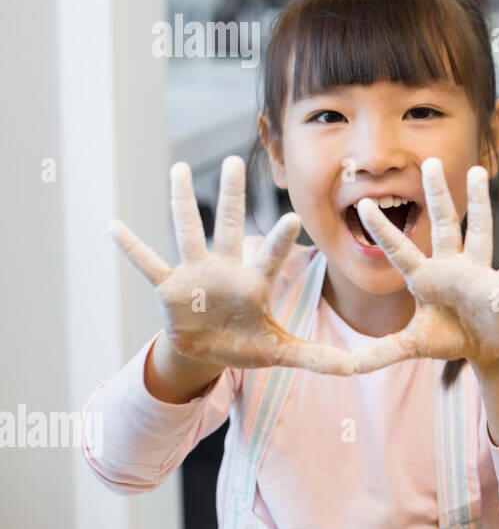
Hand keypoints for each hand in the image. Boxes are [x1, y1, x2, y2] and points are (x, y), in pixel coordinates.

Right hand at [109, 156, 355, 375]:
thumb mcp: (280, 351)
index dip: (280, 239)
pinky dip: (131, 248)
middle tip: (235, 160)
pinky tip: (113, 225)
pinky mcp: (170, 288)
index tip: (293, 216)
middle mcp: (227, 269)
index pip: (271, 256)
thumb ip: (314, 356)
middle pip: (229, 226)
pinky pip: (148, 264)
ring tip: (179, 168)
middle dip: (232, 196)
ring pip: (188, 232)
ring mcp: (196, 274)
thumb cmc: (247, 343)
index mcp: (256, 282)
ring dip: (182, 202)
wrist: (210, 352)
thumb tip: (354, 367)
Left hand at [352, 158, 498, 373]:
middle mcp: (451, 266)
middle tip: (429, 160)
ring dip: (479, 203)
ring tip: (476, 171)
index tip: (363, 204)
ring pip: (479, 231)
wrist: (485, 347)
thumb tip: (347, 366)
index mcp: (425, 278)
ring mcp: (479, 272)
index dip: (383, 230)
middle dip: (436, 194)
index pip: (400, 250)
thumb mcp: (412, 345)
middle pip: (442, 224)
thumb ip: (381, 352)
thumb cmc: (448, 336)